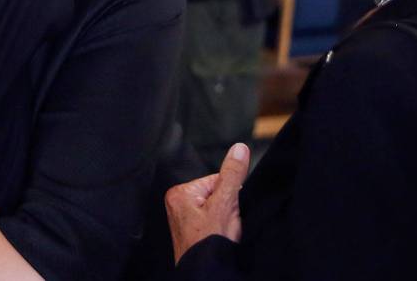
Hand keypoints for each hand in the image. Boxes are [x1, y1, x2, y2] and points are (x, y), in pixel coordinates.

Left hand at [165, 143, 249, 262]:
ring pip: (217, 209)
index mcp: (179, 193)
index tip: (228, 209)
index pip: (216, 179)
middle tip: (224, 224)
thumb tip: (239, 149)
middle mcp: (177, 205)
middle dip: (227, 208)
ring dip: (225, 219)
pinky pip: (213, 222)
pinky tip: (219, 238)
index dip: (230, 194)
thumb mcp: (225, 203)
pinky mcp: (192, 233)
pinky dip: (220, 228)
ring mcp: (183, 220)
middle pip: (216, 194)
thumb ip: (232, 174)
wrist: (208, 273)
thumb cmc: (210, 244)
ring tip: (221, 232)